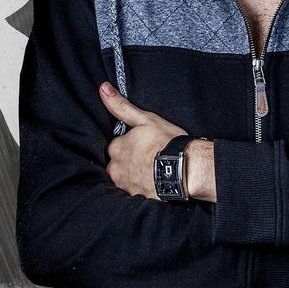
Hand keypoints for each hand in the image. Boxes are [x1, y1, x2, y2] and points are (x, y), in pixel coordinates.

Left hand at [98, 82, 186, 198]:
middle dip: (129, 163)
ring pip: (125, 179)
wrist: (185, 169)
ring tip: (152, 172)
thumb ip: (122, 106)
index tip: (143, 145)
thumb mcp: (145, 119)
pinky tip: (153, 184)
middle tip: (149, 159)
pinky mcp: (136, 198)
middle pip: (118, 165)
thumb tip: (103, 88)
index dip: (130, 145)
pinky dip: (142, 188)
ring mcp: (125, 185)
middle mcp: (116, 169)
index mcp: (116, 148)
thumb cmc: (166, 142)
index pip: (117, 146)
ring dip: (135, 176)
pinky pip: (135, 193)